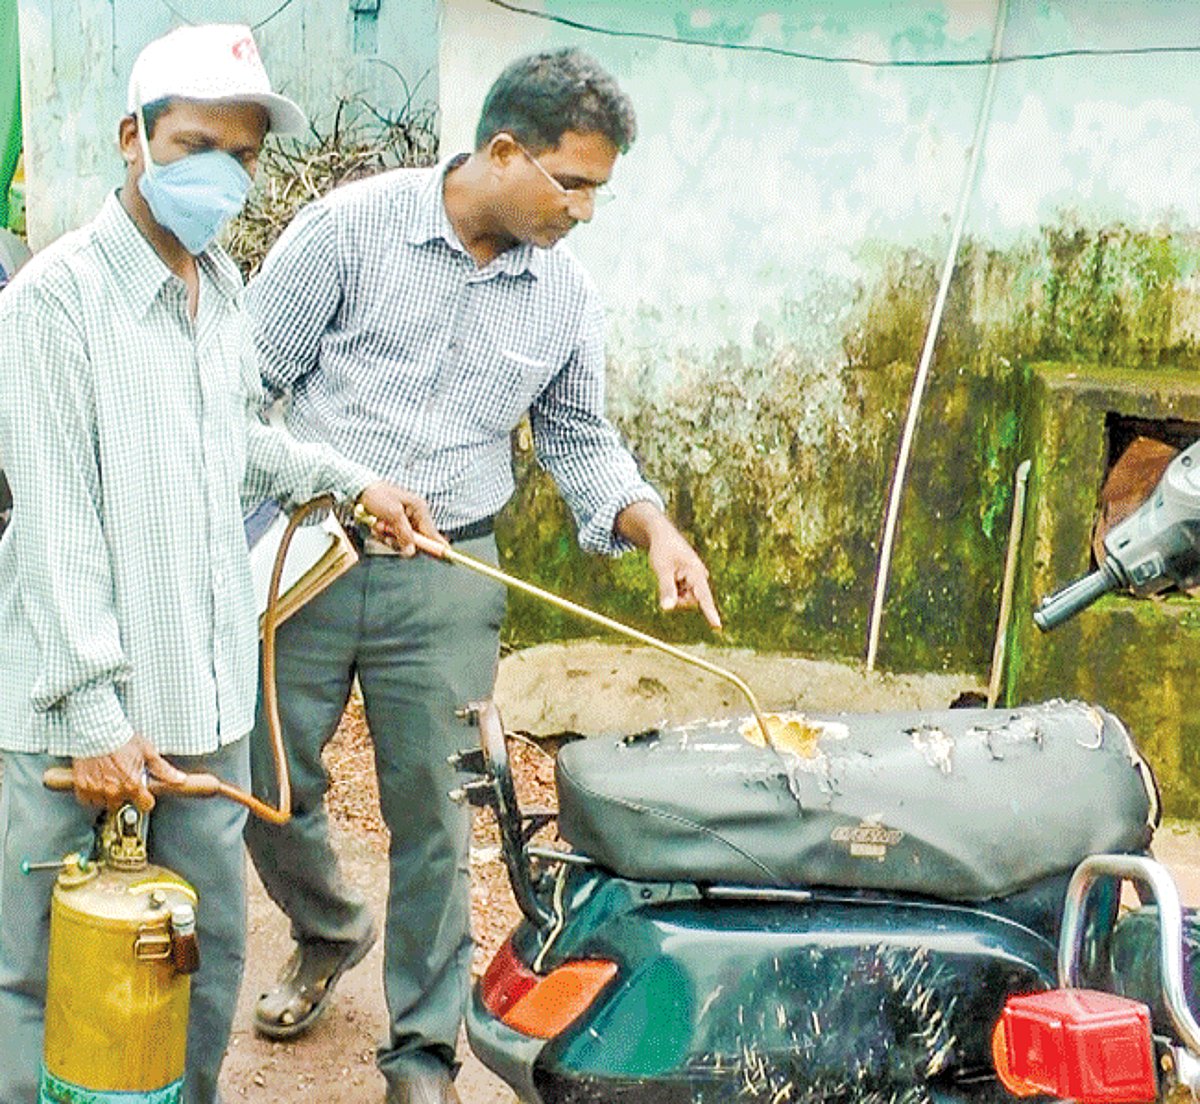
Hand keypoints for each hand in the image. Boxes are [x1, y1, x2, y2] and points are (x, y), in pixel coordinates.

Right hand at [72, 734, 187, 811]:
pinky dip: (92, 793)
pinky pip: (87, 800)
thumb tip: (180, 780)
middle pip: (123, 804)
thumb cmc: (123, 739)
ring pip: (105, 803)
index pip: (145, 805)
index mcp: (133, 785)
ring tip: (110, 778)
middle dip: (125, 794)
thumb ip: (164, 770)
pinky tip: (97, 781)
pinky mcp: (81, 787)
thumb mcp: (148, 753)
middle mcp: (114, 791)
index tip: (144, 795)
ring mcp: (96, 790)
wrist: (98, 731)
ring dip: (108, 795)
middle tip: (123, 778)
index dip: (146, 799)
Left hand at [357, 483, 442, 556]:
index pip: (432, 533)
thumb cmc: (377, 495)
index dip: (438, 545)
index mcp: (419, 509)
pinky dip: (383, 534)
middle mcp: (414, 516)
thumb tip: (411, 551)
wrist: (360, 489)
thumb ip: (404, 533)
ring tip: (377, 525)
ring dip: (388, 537)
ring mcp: (404, 521)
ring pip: (401, 541)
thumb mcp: (392, 513)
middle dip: (399, 540)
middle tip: (386, 533)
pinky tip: (376, 525)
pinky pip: (392, 538)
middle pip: (415, 541)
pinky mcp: (395, 524)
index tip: (446, 553)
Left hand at [616, 502, 721, 629]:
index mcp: (696, 572)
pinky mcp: (691, 582)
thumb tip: (667, 609)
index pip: (704, 596)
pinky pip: (682, 594)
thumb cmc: (662, 549)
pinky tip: (672, 576)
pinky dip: (675, 590)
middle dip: (678, 598)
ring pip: (686, 599)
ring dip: (676, 594)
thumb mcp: (662, 569)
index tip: (717, 626)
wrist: (663, 535)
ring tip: (670, 574)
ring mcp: (696, 580)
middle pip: (690, 601)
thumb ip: (666, 589)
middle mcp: (700, 577)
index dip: (710, 612)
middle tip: (668, 579)